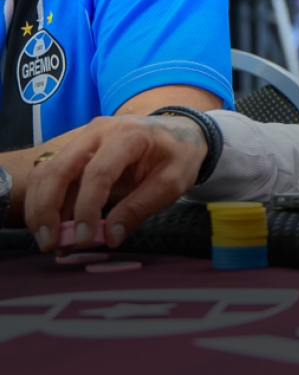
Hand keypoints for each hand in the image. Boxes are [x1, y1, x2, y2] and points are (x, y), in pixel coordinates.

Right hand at [24, 114, 206, 250]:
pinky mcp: (76, 152)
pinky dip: (46, 203)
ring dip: (41, 209)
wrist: (180, 130)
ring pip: (48, 173)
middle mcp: (98, 132)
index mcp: (128, 136)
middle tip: (51, 244)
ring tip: (49, 241)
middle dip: (47, 209)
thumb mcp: (173, 182)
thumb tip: (110, 237)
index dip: (87, 208)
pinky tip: (52, 228)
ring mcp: (83, 140)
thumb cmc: (179, 154)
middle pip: (60, 169)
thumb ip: (141, 208)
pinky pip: (51, 176)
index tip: (84, 238)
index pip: (98, 173)